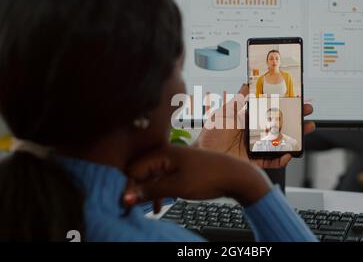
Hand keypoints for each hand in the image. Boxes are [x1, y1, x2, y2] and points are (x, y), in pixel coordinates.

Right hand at [123, 145, 271, 211]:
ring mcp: (173, 160)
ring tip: (147, 210)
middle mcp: (165, 154)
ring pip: (151, 177)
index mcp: (161, 153)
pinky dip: (159, 191)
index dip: (128, 187)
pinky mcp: (180, 168)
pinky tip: (159, 206)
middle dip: (136, 190)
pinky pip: (162, 179)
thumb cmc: (208, 177)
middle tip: (132, 209)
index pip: (133, 170)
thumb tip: (126, 196)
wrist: (235, 175)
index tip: (125, 204)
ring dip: (147, 193)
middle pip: (141, 173)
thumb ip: (150, 190)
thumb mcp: (176, 186)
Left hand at [196, 84, 315, 167]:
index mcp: (248, 120)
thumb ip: (237, 100)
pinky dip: (281, 159)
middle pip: (279, 126)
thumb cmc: (210, 134)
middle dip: (295, 119)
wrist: (203, 156)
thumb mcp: (224, 113)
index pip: (270, 111)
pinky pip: (271, 161)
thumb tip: (248, 83)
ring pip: (279, 142)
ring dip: (294, 138)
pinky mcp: (254, 162)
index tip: (295, 99)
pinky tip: (288, 154)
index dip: (283, 106)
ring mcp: (255, 148)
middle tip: (307, 113)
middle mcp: (254, 134)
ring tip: (306, 131)